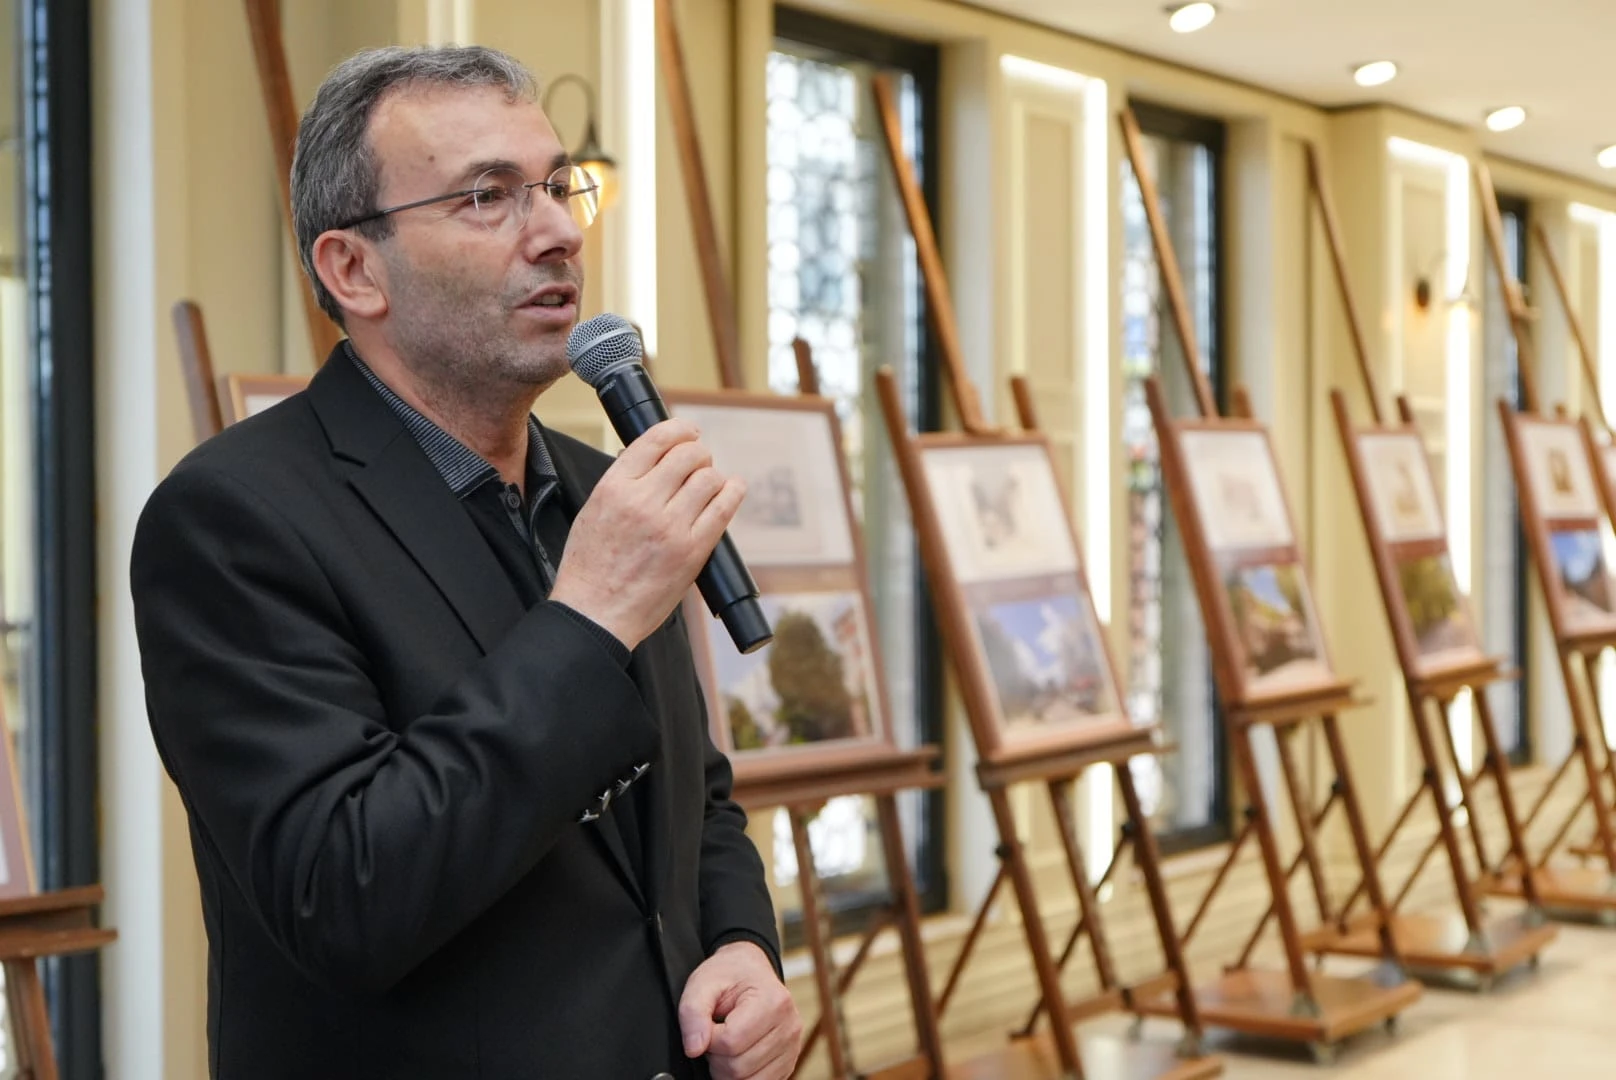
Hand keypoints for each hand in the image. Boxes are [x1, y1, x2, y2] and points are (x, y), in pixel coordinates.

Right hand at [550, 419, 744, 651]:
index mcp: (614, 488)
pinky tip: (733, 489)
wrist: (595, 614)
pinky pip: (724, 509)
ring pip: (709, 479)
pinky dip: (733, 492)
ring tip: (710, 483)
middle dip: (698, 453)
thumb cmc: (590, 567)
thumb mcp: (593, 511)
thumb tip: (653, 458)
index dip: (679, 429)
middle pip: (688, 455)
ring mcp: (670, 527)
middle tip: (699, 462)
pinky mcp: (692, 551)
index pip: (656, 440)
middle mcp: (643, 502)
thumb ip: (622, 482)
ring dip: (713, 476)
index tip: (689, 431)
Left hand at [678, 941, 801, 1079]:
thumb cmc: (729, 975)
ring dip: (727, 1069)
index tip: (708, 1023)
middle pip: (738, 1067)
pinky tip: (739, 1053)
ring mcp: (792, 1049)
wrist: (750, 971)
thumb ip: (692, 1013)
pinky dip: (742, 1076)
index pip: (730, 1042)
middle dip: (716, 1056)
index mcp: (773, 1001)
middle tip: (716, 1033)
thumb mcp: (703, 983)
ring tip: (727, 1043)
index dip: (708, 1038)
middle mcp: (789, 1027)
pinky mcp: (788, 1064)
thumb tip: (694, 1048)